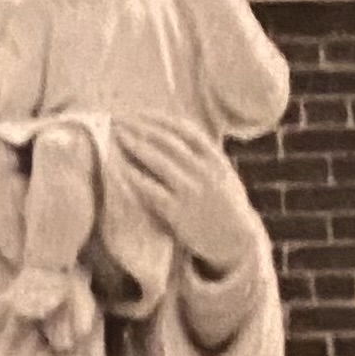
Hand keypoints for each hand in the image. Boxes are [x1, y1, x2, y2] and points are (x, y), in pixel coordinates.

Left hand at [111, 117, 255, 277]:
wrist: (237, 243)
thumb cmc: (227, 208)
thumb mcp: (224, 175)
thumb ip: (205, 157)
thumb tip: (180, 137)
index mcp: (215, 159)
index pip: (185, 129)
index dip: (160, 118)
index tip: (140, 112)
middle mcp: (203, 171)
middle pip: (167, 140)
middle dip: (141, 126)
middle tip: (120, 118)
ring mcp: (190, 191)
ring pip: (158, 160)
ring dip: (135, 144)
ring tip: (117, 135)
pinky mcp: (178, 212)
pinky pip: (151, 189)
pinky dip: (134, 175)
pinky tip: (121, 167)